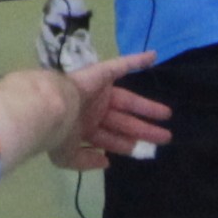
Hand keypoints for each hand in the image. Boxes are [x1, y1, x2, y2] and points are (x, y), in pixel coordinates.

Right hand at [51, 51, 172, 169]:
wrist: (50, 108)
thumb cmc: (58, 132)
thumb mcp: (67, 156)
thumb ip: (86, 161)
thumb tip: (106, 161)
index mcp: (84, 129)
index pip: (111, 138)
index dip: (127, 145)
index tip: (143, 151)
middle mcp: (94, 111)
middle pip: (125, 122)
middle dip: (144, 130)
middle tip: (165, 138)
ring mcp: (99, 93)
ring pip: (129, 101)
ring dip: (148, 108)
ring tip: (168, 115)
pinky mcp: (101, 74)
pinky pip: (121, 65)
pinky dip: (136, 60)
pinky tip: (153, 56)